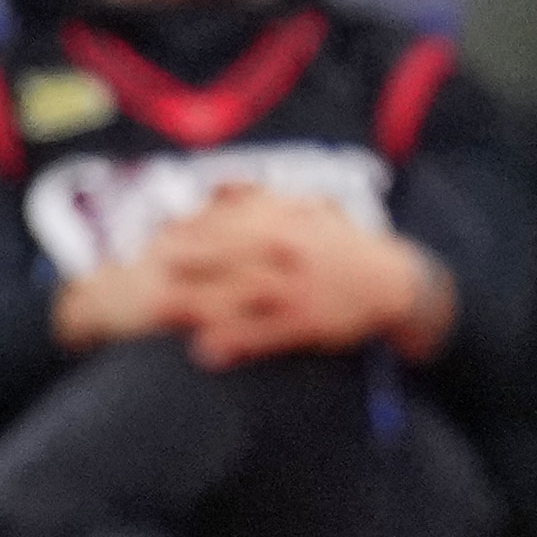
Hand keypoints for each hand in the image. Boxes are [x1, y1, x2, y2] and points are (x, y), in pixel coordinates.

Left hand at [105, 189, 447, 368]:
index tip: (153, 236)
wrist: (393, 282)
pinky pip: (263, 334)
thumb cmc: (342, 245)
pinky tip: (205, 350)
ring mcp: (293, 288)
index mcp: (285, 221)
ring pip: (235, 294)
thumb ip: (264, 198)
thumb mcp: (309, 209)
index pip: (226, 221)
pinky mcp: (303, 322)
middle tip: (142, 267)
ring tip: (156, 309)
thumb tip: (220, 186)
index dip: (187, 229)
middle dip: (181, 260)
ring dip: (194, 301)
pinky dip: (234, 341)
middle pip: (223, 254)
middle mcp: (286, 251)